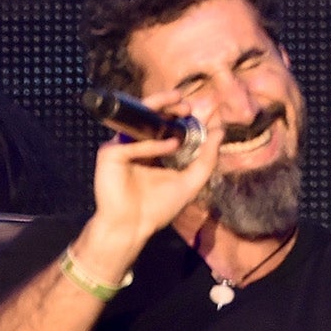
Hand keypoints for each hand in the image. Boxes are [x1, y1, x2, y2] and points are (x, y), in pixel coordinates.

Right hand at [83, 106, 228, 268]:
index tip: (200, 110)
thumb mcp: (191, 181)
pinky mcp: (109, 154)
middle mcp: (135, 145)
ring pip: (138, 120)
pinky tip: (171, 145)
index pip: (166, 125)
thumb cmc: (159, 207)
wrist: (134, 227)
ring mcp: (120, 147)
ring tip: (181, 107)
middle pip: (149, 116)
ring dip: (158, 109)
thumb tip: (220, 131)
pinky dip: (153, 144)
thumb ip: (206, 158)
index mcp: (152, 149)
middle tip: (187, 103)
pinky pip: (132, 144)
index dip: (181, 116)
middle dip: (168, 105)